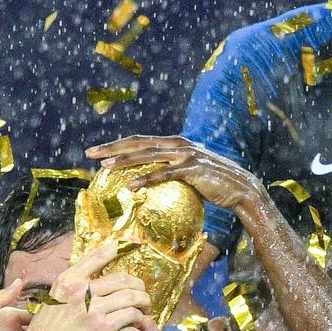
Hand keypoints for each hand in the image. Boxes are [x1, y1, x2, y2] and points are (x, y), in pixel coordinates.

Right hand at [23, 241, 151, 330]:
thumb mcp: (55, 298)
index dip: (120, 246)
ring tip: (144, 307)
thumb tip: (95, 279)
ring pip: (130, 296)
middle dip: (138, 285)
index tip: (135, 241)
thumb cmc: (48, 329)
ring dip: (143, 301)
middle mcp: (80, 289)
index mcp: (69, 278)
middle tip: (142, 294)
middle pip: (122, 278)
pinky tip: (138, 321)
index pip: (99, 255)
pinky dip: (139, 316)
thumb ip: (74, 286)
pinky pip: (130, 314)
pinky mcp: (102, 326)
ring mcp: (91, 308)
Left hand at [85, 135, 269, 214]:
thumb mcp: (189, 173)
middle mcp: (178, 144)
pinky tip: (131, 187)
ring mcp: (186, 155)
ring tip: (105, 168)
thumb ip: (171, 171)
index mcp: (175, 143)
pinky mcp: (193, 169)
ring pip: (148, 156)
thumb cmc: (214, 185)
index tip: (97, 151)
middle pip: (138, 143)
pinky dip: (146, 180)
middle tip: (90, 153)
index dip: (117, 145)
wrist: (241, 190)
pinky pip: (164, 174)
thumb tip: (150, 181)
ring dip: (125, 161)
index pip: (140, 141)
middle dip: (112, 148)